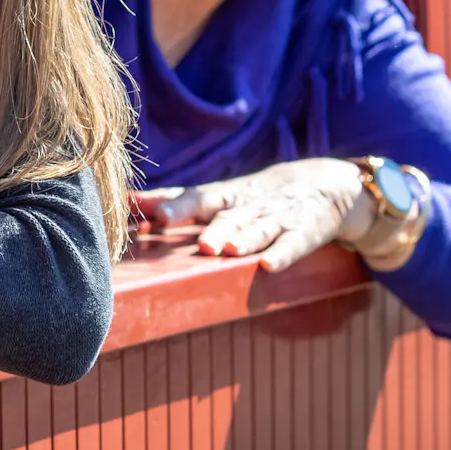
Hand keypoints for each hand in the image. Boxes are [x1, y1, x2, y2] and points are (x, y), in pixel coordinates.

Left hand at [137, 158, 369, 271]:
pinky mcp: (305, 231)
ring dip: (242, 238)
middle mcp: (249, 204)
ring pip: (258, 228)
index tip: (155, 216)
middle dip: (211, 226)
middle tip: (196, 241)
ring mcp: (278, 217)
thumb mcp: (220, 194)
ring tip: (226, 250)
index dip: (178, 206)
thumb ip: (175, 200)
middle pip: (227, 214)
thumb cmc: (257, 196)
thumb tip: (124, 202)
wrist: (326, 183)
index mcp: (226, 195)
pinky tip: (270, 266)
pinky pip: (293, 244)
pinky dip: (282, 255)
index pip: (199, 197)